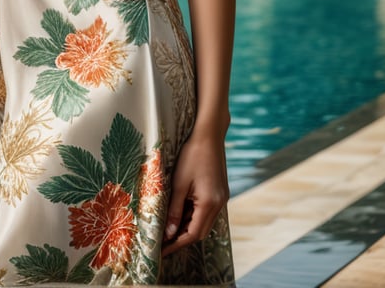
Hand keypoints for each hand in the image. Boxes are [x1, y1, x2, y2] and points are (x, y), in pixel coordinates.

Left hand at [161, 129, 228, 256]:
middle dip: (182, 238)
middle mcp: (219, 204)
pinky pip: (207, 211)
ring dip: (187, 226)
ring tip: (169, 228)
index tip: (162, 249)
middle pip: (200, 231)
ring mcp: (221, 198)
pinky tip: (181, 211)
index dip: (177, 243)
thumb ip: (175, 209)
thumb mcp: (179, 183)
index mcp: (209, 203)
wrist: (209, 135)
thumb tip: (170, 232)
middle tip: (163, 242)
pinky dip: (194, 215)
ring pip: (204, 221)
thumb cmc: (192, 155)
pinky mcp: (220, 192)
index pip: (193, 233)